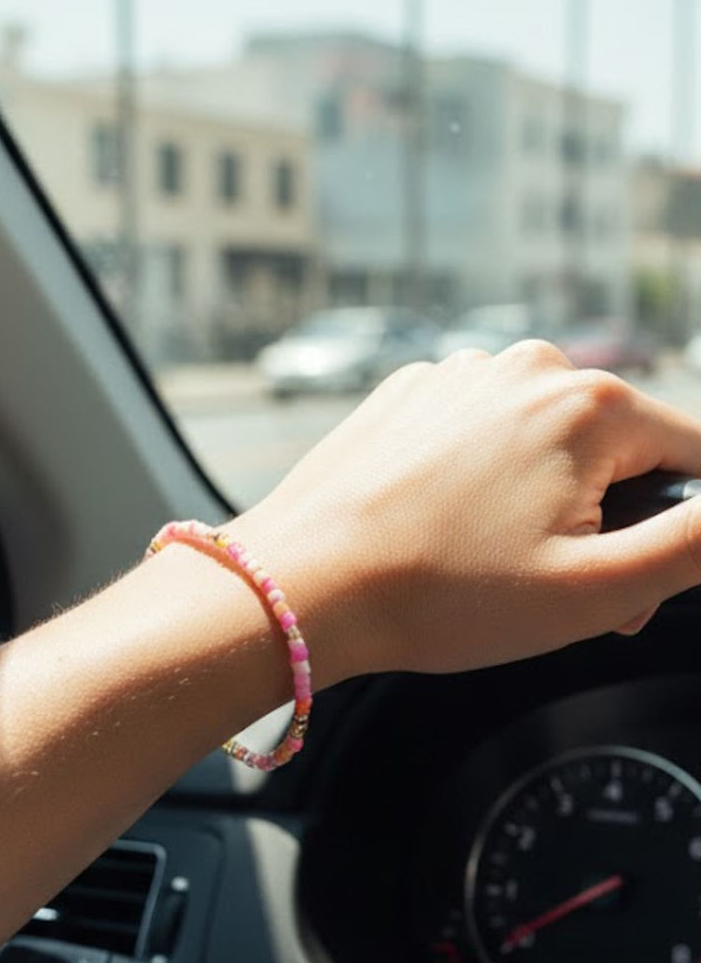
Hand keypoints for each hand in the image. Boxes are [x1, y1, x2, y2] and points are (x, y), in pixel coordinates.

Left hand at [230, 341, 700, 682]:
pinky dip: (483, 481)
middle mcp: (522, 369)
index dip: (676, 532)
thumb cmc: (436, 594)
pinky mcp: (408, 397)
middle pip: (616, 449)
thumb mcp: (596, 587)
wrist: (302, 584)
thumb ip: (694, 543)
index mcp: (586, 403)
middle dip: (606, 521)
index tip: (630, 581)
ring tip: (489, 564)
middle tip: (556, 590)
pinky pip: (479, 435)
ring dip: (544, 503)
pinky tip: (443, 528)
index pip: (693, 455)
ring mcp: (456, 377)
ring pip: (544, 443)